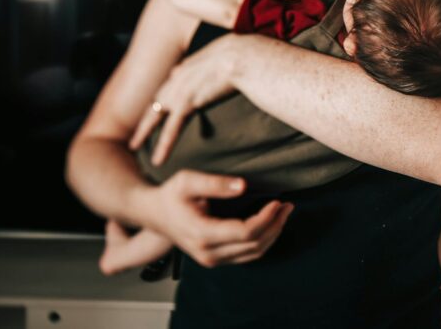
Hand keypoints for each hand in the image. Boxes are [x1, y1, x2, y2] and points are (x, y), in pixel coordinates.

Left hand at [129, 34, 239, 164]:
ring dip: (144, 132)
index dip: (165, 96)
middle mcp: (181, 75)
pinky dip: (164, 145)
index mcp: (191, 64)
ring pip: (156, 114)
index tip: (160, 106)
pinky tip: (158, 160)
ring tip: (134, 146)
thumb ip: (226, 64)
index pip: (172, 84)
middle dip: (146, 114)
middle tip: (138, 128)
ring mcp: (181, 89)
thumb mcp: (231, 58)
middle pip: (158, 98)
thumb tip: (237, 68)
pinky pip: (171, 129)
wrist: (246, 57)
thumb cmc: (249, 56)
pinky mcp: (187, 103)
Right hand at [134, 169, 293, 267]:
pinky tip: (270, 225)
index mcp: (202, 234)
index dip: (266, 218)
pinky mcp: (215, 260)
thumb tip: (243, 186)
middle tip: (287, 205)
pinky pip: (247, 256)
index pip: (245, 233)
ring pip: (253, 254)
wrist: (153, 214)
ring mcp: (211, 260)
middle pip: (253, 245)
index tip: (277, 201)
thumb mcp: (187, 181)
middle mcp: (208, 253)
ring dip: (273, 234)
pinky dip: (263, 242)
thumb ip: (215, 183)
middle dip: (275, 225)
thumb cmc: (170, 195)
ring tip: (283, 213)